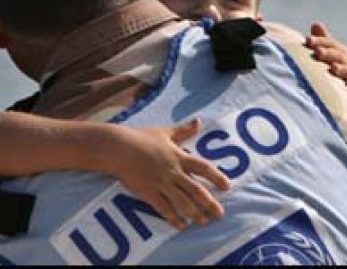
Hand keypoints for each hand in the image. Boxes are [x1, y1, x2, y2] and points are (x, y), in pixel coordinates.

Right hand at [112, 118, 231, 230]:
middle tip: (220, 214)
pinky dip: (173, 218)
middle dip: (209, 203)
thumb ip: (184, 130)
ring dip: (194, 213)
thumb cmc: (141, 138)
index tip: (227, 187)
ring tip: (203, 221)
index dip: (217, 177)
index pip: (203, 168)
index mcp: (179, 156)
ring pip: (182, 202)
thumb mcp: (165, 132)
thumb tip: (199, 121)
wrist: (118, 148)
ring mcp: (161, 183)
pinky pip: (163, 208)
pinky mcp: (148, 192)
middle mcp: (173, 171)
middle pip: (196, 189)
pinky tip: (181, 225)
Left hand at [305, 22, 346, 101]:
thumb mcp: (335, 52)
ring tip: (333, 67)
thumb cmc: (344, 64)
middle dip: (328, 53)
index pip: (330, 44)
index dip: (320, 41)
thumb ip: (324, 40)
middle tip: (318, 51)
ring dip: (341, 69)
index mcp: (339, 51)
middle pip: (338, 55)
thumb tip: (314, 24)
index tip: (308, 40)